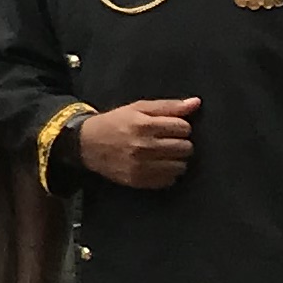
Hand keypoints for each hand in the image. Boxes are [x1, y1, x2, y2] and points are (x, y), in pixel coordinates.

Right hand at [76, 98, 198, 189]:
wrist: (86, 144)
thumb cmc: (115, 123)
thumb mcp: (138, 108)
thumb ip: (168, 106)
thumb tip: (196, 102)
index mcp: (143, 125)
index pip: (184, 128)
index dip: (180, 126)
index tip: (171, 127)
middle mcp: (143, 146)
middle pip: (186, 148)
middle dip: (180, 143)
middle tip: (167, 141)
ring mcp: (141, 166)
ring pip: (181, 166)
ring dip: (175, 160)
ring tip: (163, 154)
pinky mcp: (139, 181)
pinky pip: (169, 180)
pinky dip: (167, 173)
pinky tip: (156, 165)